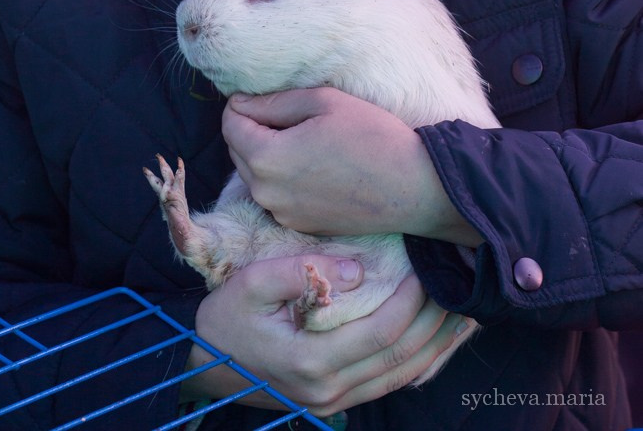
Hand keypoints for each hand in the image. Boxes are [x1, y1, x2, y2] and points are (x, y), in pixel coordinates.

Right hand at [180, 253, 471, 414]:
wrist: (205, 364)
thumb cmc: (227, 317)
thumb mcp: (252, 282)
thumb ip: (303, 273)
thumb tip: (357, 269)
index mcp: (311, 362)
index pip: (381, 333)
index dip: (411, 300)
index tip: (425, 267)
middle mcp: (329, 391)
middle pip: (402, 359)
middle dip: (436, 321)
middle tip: (458, 284)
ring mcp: (334, 402)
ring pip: (403, 377)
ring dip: (436, 344)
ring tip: (463, 312)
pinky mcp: (335, 400)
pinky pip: (389, 384)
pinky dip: (419, 362)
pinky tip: (435, 340)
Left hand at [222, 87, 481, 245]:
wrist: (415, 188)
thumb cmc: (372, 136)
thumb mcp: (323, 102)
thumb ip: (274, 102)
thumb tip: (240, 103)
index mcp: (267, 158)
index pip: (230, 124)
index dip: (241, 104)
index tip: (264, 94)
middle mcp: (266, 192)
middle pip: (238, 151)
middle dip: (251, 128)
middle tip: (285, 112)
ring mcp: (283, 214)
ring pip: (256, 174)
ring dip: (266, 153)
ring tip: (302, 136)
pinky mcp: (301, 225)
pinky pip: (276, 194)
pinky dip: (283, 176)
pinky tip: (314, 163)